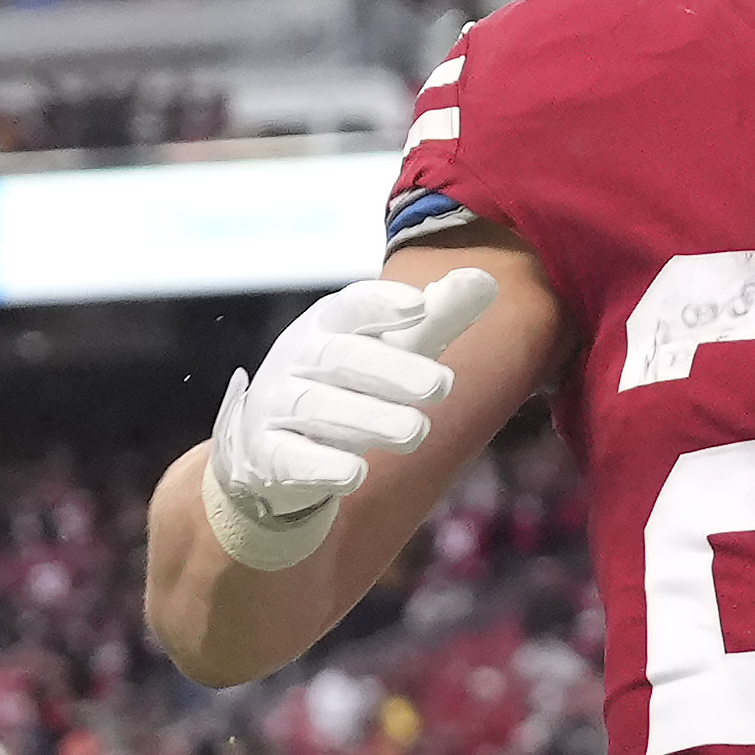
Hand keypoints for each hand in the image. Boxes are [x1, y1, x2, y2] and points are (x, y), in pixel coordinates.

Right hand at [203, 268, 497, 569]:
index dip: (382, 303)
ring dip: (369, 419)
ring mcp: (278, 405)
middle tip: (441, 385)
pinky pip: (291, 458)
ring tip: (417, 431)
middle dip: (392, 369)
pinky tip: (356, 474)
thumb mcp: (391, 349)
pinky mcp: (268, 455)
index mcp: (328, 323)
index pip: (352, 306)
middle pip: (341, 356)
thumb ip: (438, 319)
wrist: (271, 444)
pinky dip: (321, 466)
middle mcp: (298, 357)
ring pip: (319, 407)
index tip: (419, 305)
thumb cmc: (348, 384)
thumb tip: (487, 280)